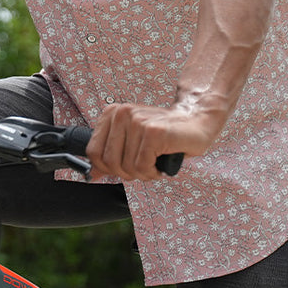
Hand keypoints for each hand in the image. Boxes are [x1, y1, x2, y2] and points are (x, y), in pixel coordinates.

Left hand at [86, 101, 220, 180]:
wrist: (196, 121)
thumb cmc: (165, 133)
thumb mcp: (132, 142)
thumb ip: (110, 155)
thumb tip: (91, 174)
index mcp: (112, 114)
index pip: (94, 153)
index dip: (110, 168)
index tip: (127, 165)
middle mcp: (123, 114)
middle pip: (110, 163)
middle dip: (128, 173)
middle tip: (145, 165)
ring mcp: (138, 121)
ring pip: (128, 167)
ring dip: (144, 173)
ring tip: (156, 161)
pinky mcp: (154, 132)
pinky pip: (143, 167)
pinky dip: (153, 172)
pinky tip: (161, 162)